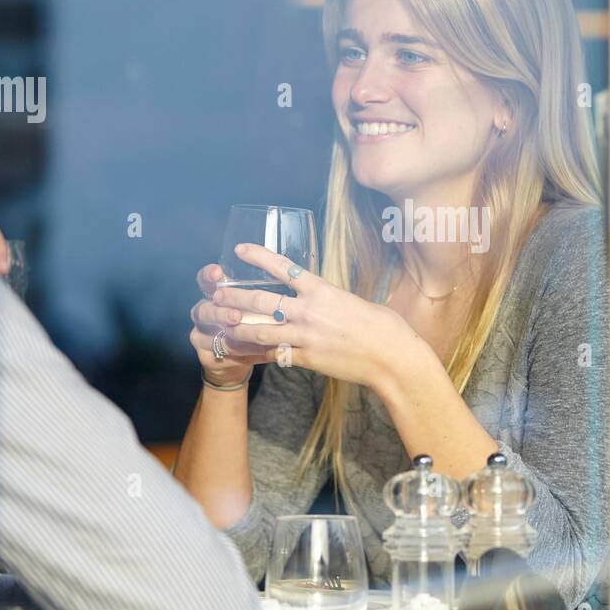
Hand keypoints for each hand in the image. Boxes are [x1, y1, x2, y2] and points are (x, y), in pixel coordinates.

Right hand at [189, 264, 265, 385]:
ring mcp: (201, 336)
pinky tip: (261, 349)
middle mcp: (204, 314)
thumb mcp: (257, 309)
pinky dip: (245, 350)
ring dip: (234, 335)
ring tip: (253, 337)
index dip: (208, 276)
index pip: (205, 282)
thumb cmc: (251, 326)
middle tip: (237, 315)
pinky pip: (224, 353)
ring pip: (211, 335)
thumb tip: (287, 284)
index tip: (218, 272)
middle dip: (221, 312)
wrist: (235, 362)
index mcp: (213, 296)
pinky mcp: (206, 357)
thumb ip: (264, 297)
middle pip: (203, 310)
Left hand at [205, 242, 426, 391]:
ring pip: (260, 329)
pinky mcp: (307, 359)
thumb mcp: (354, 301)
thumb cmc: (383, 327)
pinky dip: (257, 353)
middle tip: (217, 293)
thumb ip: (331, 298)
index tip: (240, 250)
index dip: (258, 257)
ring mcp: (306, 336)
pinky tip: (245, 352)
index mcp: (323, 290)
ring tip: (221, 324)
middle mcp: (309, 311)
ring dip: (237, 326)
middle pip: (262, 299)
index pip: (284, 267)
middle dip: (235, 296)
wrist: (392, 357)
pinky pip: (274, 354)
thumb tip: (321, 297)